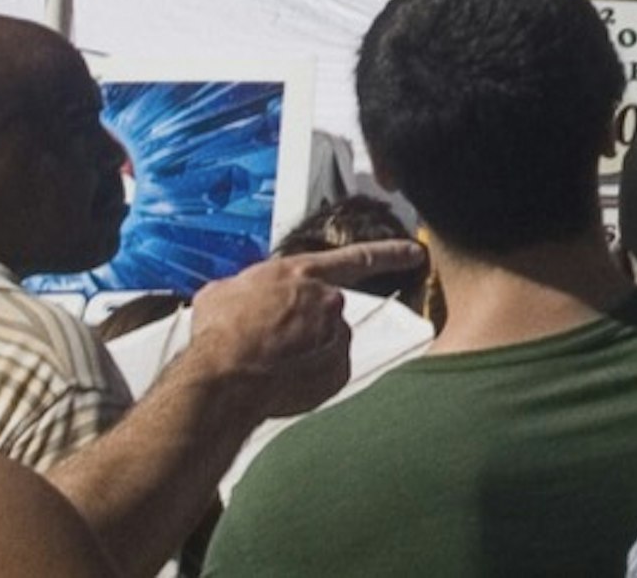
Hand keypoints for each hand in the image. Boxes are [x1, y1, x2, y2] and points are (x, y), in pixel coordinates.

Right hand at [171, 243, 409, 421]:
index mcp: (302, 274)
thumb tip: (240, 298)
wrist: (226, 374)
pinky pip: (326, 374)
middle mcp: (327, 301)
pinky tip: (279, 382)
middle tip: (271, 345)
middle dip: (305, 328)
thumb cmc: (222, 333)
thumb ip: (246, 289)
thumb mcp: (223, 292)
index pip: (357, 258)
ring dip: (303, 354)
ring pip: (325, 345)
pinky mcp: (337, 371)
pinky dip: (308, 380)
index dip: (390, 254)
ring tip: (266, 365)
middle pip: (327, 313)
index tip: (414, 252)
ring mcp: (335, 336)